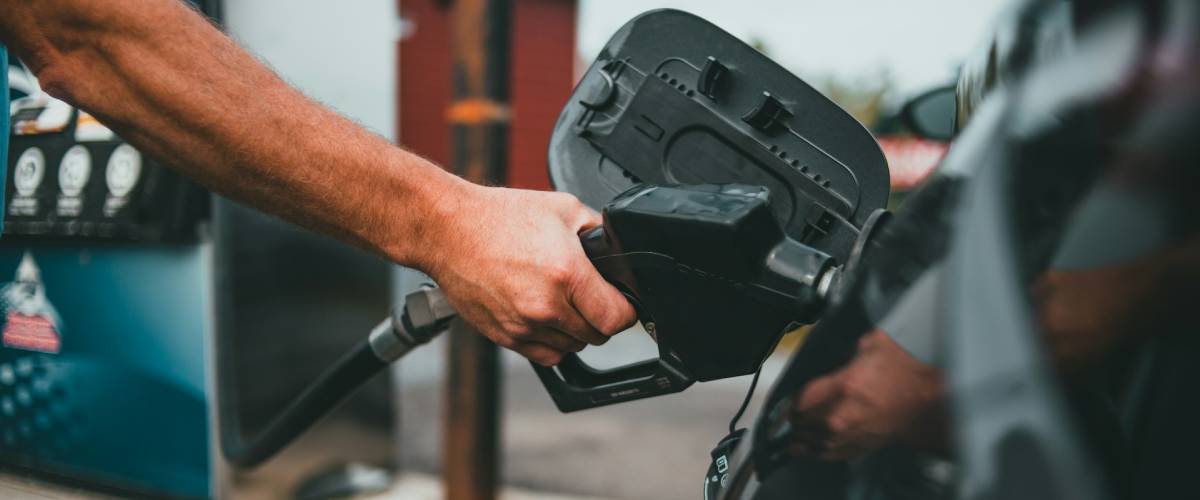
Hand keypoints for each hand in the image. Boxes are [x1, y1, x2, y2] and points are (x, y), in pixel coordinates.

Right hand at [419, 183, 636, 365]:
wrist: (449, 229)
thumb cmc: (500, 217)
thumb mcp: (563, 208)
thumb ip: (598, 233)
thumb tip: (617, 251)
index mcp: (567, 273)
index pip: (617, 318)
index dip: (626, 310)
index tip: (622, 302)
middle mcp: (546, 305)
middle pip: (597, 336)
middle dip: (600, 318)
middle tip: (590, 297)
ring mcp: (523, 325)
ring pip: (572, 349)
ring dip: (575, 332)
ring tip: (564, 303)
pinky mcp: (505, 336)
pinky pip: (545, 355)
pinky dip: (552, 342)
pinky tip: (546, 317)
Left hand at [790, 330, 946, 460]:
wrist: (925, 406)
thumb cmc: (905, 377)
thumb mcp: (873, 344)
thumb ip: (847, 344)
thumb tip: (831, 341)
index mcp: (843, 386)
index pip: (799, 398)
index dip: (791, 397)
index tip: (790, 395)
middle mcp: (841, 415)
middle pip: (799, 422)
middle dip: (793, 415)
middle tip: (792, 410)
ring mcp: (847, 435)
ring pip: (808, 441)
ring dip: (800, 434)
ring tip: (794, 429)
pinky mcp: (855, 448)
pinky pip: (824, 454)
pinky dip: (812, 451)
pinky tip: (804, 448)